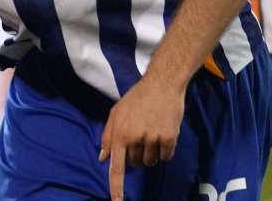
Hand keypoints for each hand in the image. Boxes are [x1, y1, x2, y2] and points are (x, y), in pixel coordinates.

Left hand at [98, 75, 184, 200]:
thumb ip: (108, 136)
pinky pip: (166, 156)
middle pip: (135, 163)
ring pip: (150, 161)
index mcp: (120, 133)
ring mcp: (153, 138)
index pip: (117, 167)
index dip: (116, 187)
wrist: (162, 84)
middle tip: (140, 134)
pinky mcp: (169, 137)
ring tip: (152, 132)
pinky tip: (163, 133)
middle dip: (136, 154)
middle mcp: (136, 138)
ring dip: (151, 153)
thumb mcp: (116, 113)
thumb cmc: (136, 98)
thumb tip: (102, 158)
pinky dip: (165, 150)